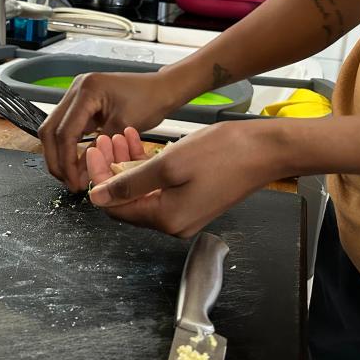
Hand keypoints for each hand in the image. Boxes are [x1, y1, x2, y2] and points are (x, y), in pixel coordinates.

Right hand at [38, 71, 182, 191]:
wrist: (162, 88)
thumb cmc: (150, 102)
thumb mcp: (123, 128)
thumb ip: (97, 149)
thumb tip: (77, 174)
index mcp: (87, 91)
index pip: (64, 132)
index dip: (65, 160)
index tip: (72, 181)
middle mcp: (76, 89)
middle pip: (50, 129)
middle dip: (56, 159)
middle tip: (67, 181)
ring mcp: (76, 94)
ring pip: (54, 129)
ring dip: (59, 154)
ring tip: (70, 176)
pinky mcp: (81, 103)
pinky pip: (67, 127)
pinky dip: (69, 146)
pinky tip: (76, 163)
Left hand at [86, 123, 289, 237]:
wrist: (266, 150)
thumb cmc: (223, 153)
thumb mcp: (168, 164)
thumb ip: (129, 183)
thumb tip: (97, 198)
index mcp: (165, 219)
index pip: (115, 206)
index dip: (99, 178)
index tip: (93, 149)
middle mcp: (173, 223)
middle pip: (128, 199)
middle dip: (113, 167)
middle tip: (107, 139)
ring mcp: (185, 213)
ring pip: (143, 190)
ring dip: (129, 163)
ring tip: (123, 135)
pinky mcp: (194, 201)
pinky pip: (162, 187)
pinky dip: (150, 167)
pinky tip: (144, 143)